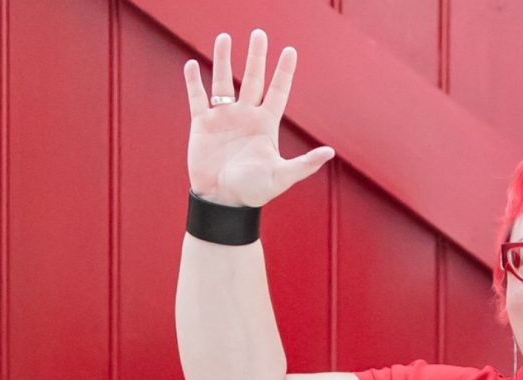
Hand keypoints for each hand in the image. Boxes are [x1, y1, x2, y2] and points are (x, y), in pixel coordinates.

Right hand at [183, 29, 333, 206]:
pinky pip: (197, 98)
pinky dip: (194, 82)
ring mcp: (224, 118)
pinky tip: (192, 64)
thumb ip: (305, 164)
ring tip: (225, 37)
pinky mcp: (202, 125)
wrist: (223, 202)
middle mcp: (246, 116)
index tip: (291, 50)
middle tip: (260, 33)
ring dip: (223, 60)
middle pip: (253, 79)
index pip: (278, 91)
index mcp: (266, 125)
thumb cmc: (254, 192)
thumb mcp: (282, 177)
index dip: (284, 72)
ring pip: (224, 82)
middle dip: (257, 56)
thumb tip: (330, 153)